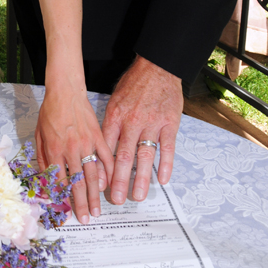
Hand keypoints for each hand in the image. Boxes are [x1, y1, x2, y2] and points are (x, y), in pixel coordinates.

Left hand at [36, 77, 113, 224]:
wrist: (65, 91)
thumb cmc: (49, 112)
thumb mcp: (39, 135)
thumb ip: (42, 158)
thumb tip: (46, 179)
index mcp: (54, 150)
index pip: (59, 181)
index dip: (63, 199)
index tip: (66, 212)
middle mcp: (71, 150)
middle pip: (77, 183)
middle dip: (81, 204)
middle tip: (85, 219)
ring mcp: (86, 143)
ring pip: (93, 174)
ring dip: (95, 195)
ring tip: (97, 210)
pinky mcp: (98, 136)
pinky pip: (106, 157)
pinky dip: (109, 172)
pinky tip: (111, 185)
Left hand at [102, 56, 182, 204]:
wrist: (157, 67)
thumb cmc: (133, 85)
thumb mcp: (114, 100)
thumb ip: (109, 124)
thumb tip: (99, 148)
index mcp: (115, 116)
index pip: (106, 147)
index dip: (102, 168)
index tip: (98, 186)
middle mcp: (132, 122)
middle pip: (123, 156)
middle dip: (118, 181)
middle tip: (115, 200)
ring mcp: (152, 123)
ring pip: (145, 156)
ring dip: (141, 178)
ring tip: (137, 197)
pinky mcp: (169, 123)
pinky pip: (168, 148)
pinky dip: (166, 165)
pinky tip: (163, 180)